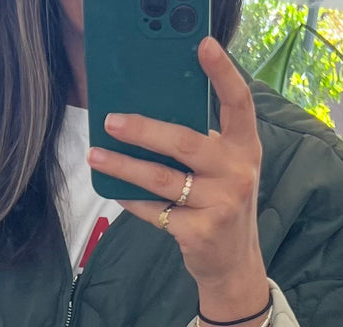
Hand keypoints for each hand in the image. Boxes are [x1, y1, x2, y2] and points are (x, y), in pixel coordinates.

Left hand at [86, 37, 268, 321]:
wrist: (234, 264)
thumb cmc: (221, 206)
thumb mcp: (225, 171)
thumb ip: (203, 145)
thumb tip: (150, 116)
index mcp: (246, 148)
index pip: (239, 103)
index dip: (223, 73)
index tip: (202, 45)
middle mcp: (237, 173)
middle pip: (184, 142)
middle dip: (143, 130)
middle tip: (111, 120)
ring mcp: (219, 205)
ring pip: (161, 179)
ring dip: (123, 166)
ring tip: (96, 155)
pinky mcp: (198, 232)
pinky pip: (154, 211)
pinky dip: (131, 201)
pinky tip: (113, 191)